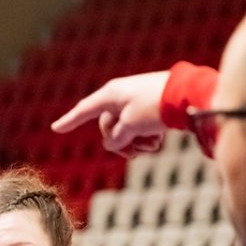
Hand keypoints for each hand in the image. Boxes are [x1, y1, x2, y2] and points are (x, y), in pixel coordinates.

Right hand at [51, 71, 170, 156]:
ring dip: (136, 143)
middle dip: (120, 143)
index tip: (56, 128)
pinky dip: (147, 137)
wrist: (190, 95)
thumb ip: (115, 138)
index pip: (84, 110)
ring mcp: (136, 102)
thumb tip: (114, 142)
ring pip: (125, 130)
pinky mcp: (151, 108)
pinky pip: (140, 128)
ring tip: (152, 146)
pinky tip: (160, 140)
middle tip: (135, 151)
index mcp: (110, 95)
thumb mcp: (130, 126)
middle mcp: (120, 97)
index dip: (70, 121)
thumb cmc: (155, 106)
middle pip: (108, 127)